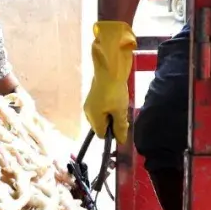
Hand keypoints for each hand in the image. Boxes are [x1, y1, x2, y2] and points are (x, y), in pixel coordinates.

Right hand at [83, 21, 136, 144]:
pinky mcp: (93, 95)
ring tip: (120, 104)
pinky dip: (108, 106)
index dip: (112, 133)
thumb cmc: (114, 92)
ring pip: (101, 116)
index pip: (101, 135)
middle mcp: (88, 112)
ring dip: (111, 114)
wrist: (109, 68)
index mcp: (93, 118)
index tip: (122, 125)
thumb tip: (121, 141)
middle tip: (122, 113)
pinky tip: (115, 98)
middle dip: (111, 123)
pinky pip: (101, 107)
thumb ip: (120, 127)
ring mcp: (89, 103)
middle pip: (100, 126)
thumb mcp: (120, 111)